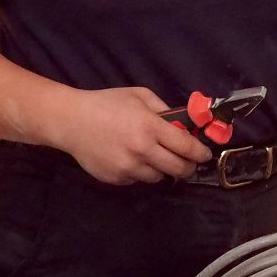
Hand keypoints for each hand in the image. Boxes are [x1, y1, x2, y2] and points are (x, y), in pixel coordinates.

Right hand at [46, 86, 212, 185]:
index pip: (186, 147)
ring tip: (153, 157)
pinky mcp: (116, 179)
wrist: (71, 121)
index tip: (206, 155)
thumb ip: (164, 109)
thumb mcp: (139, 96)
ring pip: (159, 177)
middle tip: (189, 163)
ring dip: (162, 169)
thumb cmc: (107, 104)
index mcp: (150, 127)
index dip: (201, 153)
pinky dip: (140, 172)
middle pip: (178, 169)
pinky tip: (130, 158)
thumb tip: (184, 123)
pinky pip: (138, 179)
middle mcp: (142, 150)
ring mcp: (128, 167)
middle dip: (189, 167)